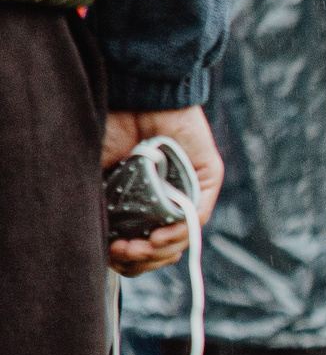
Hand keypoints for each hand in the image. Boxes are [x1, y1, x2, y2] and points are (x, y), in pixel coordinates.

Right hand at [102, 105, 223, 276]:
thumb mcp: (91, 174)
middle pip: (161, 250)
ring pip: (180, 239)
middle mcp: (162, 201)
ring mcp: (186, 192)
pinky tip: (161, 235)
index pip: (138, 246)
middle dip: (143, 260)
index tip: (112, 254)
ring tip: (142, 246)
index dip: (127, 259)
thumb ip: (95, 206)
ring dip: (160, 251)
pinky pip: (197, 217)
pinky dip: (180, 231)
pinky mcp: (206, 179)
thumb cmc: (107, 127)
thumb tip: (90, 246)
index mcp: (136, 202)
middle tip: (126, 252)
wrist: (132, 95)